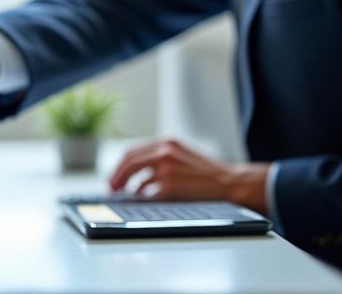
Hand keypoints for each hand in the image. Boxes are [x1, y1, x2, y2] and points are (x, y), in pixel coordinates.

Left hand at [109, 138, 269, 212]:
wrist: (229, 181)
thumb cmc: (205, 172)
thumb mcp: (181, 154)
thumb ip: (160, 156)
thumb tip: (134, 171)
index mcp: (166, 142)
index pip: (131, 152)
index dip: (118, 166)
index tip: (114, 176)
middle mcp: (164, 152)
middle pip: (128, 162)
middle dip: (117, 176)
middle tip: (112, 187)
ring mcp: (166, 169)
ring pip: (137, 178)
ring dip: (129, 188)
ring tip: (127, 194)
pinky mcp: (169, 186)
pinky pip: (148, 192)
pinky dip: (143, 196)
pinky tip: (143, 198)